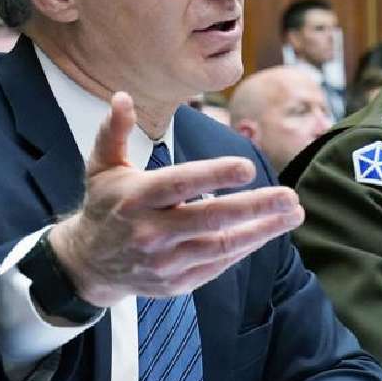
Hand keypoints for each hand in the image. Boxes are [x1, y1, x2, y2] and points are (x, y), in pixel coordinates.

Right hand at [51, 92, 304, 306]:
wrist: (88, 264)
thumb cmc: (105, 206)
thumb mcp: (101, 166)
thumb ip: (114, 131)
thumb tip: (122, 97)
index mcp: (136, 198)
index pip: (180, 184)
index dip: (215, 176)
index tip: (248, 166)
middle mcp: (150, 232)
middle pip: (210, 218)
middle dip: (255, 207)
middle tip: (289, 195)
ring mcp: (164, 262)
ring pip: (221, 246)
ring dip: (262, 230)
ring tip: (293, 212)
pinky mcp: (176, 283)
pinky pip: (218, 265)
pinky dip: (245, 248)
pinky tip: (268, 230)